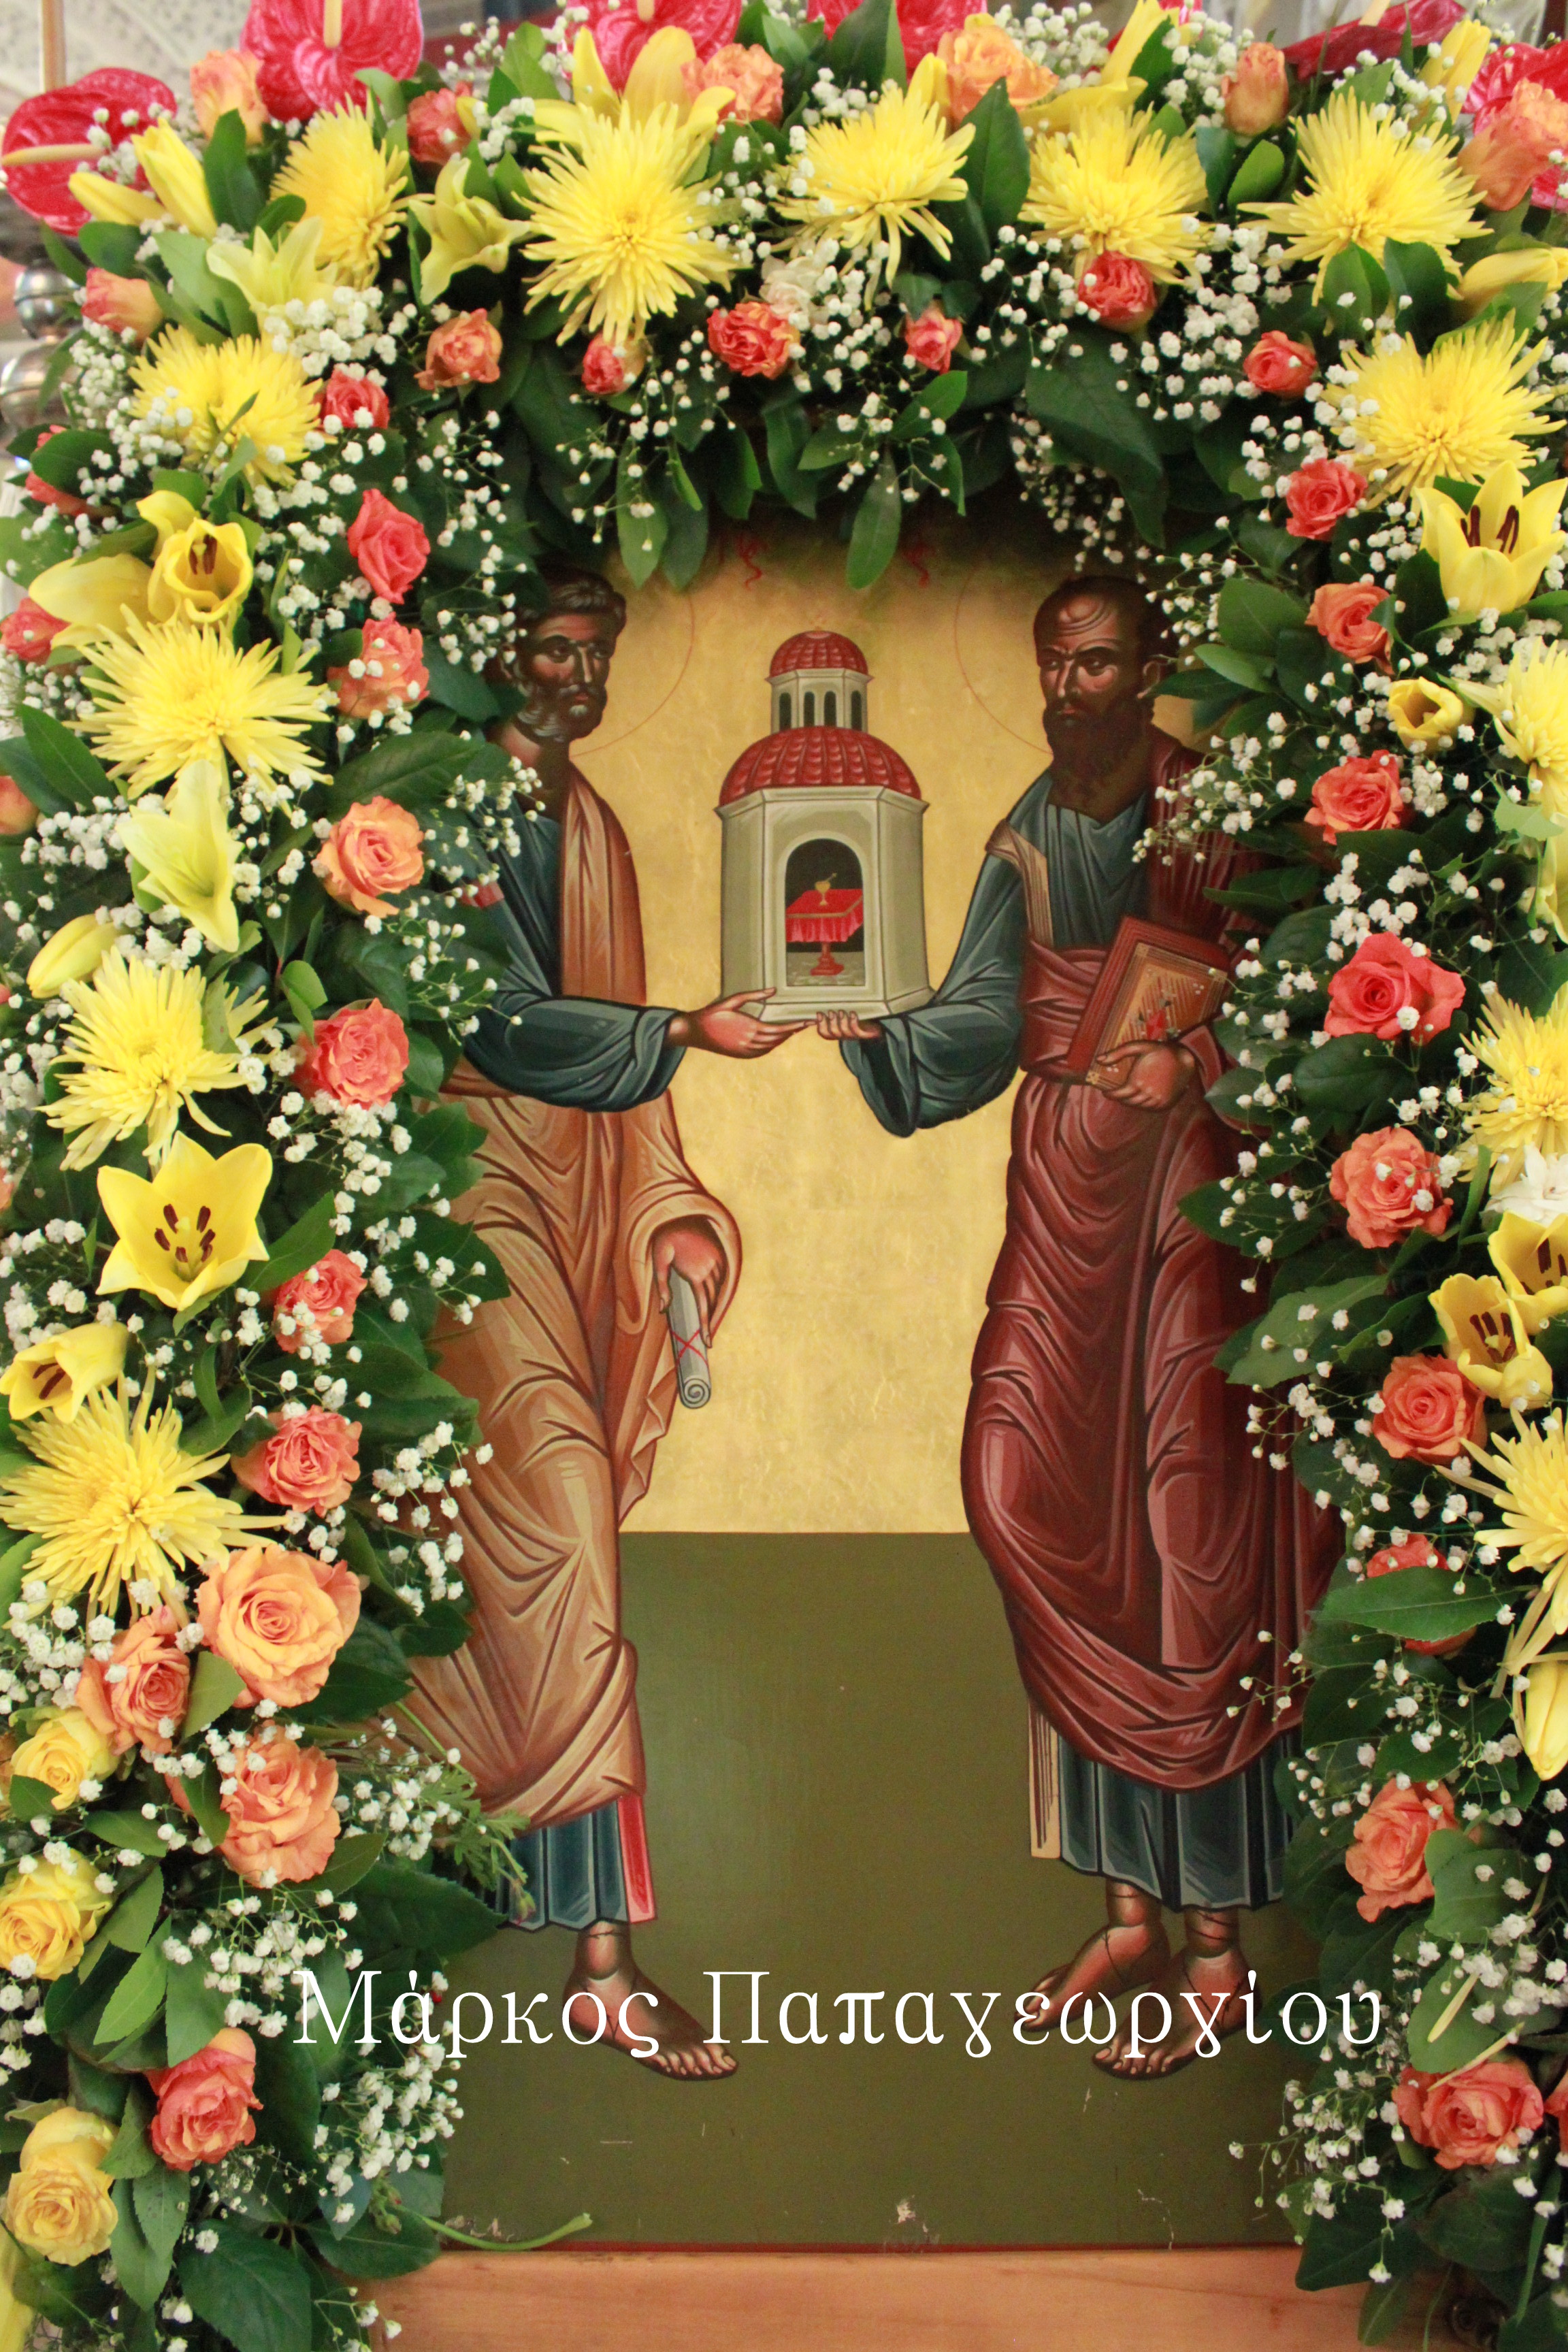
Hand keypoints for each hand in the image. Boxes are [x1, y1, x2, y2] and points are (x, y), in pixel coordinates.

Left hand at [652, 1217, 725, 1344]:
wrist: (681, 1212)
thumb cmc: (665, 1237)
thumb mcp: (658, 1260)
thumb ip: (661, 1286)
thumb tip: (663, 1310)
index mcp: (696, 1273)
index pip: (704, 1305)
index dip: (706, 1325)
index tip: (707, 1342)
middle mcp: (710, 1268)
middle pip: (713, 1301)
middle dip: (710, 1320)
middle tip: (707, 1338)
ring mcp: (717, 1261)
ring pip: (718, 1289)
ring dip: (713, 1304)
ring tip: (707, 1320)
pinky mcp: (720, 1254)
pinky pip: (721, 1277)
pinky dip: (717, 1289)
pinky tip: (710, 1296)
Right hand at [669, 991, 804, 1057]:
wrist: (695, 1032)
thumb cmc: (712, 1014)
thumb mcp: (732, 1000)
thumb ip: (754, 995)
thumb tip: (773, 990)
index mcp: (750, 1027)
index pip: (779, 1029)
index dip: (795, 1026)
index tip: (806, 1022)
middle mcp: (750, 1042)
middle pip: (778, 1039)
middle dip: (792, 1031)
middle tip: (804, 1024)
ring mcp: (745, 1051)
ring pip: (771, 1046)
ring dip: (783, 1039)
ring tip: (793, 1030)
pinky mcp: (741, 1055)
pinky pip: (762, 1052)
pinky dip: (772, 1046)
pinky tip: (776, 1040)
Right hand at [815, 1010, 882, 1041]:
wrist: (875, 1029)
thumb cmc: (856, 1019)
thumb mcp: (843, 1015)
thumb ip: (833, 1012)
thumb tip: (820, 1005)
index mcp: (836, 1032)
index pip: (823, 1033)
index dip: (819, 1024)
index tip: (819, 1013)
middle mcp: (843, 1035)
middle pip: (831, 1033)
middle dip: (830, 1022)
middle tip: (831, 1012)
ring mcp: (852, 1036)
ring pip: (843, 1031)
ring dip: (841, 1021)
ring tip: (842, 1011)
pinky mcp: (863, 1034)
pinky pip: (856, 1030)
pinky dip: (853, 1021)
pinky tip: (853, 1013)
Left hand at [1089, 1041, 1196, 1111]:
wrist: (1184, 1060)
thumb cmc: (1160, 1051)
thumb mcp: (1138, 1047)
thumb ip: (1117, 1053)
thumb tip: (1098, 1060)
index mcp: (1137, 1083)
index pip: (1117, 1095)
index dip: (1110, 1095)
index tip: (1106, 1092)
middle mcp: (1146, 1095)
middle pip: (1127, 1102)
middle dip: (1121, 1097)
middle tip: (1118, 1092)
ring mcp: (1157, 1101)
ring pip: (1138, 1106)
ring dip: (1132, 1102)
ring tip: (1130, 1094)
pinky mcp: (1165, 1104)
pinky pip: (1150, 1109)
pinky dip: (1144, 1105)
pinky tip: (1142, 1097)